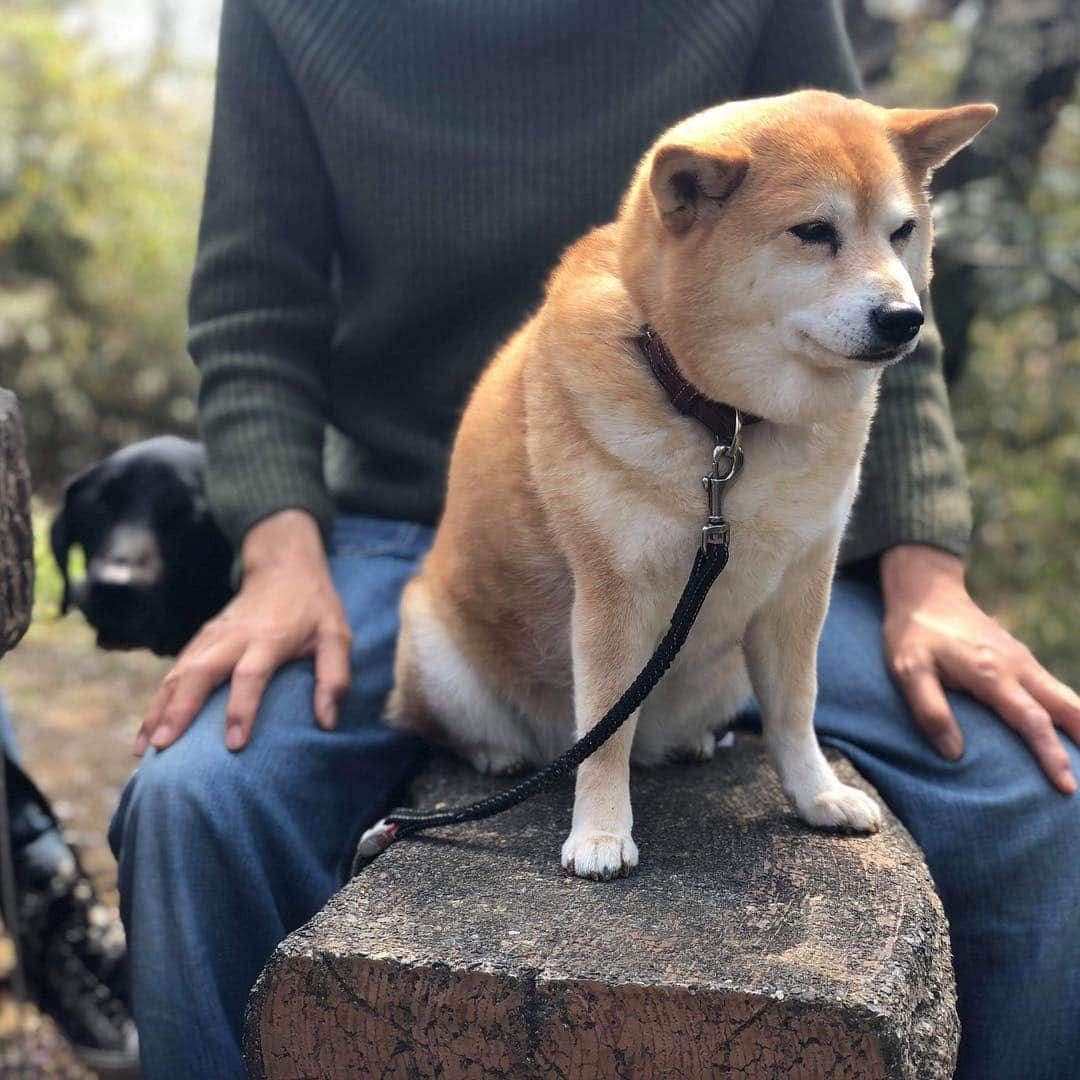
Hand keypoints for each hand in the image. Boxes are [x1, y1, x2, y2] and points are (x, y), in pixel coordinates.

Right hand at [135, 510, 351, 754]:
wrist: (284, 567)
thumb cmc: (314, 608)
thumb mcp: (337, 636)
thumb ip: (334, 677)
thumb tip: (328, 722)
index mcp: (269, 638)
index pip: (251, 675)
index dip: (242, 708)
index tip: (233, 745)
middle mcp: (234, 637)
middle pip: (201, 672)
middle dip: (180, 711)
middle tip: (164, 747)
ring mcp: (213, 636)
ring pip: (179, 673)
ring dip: (158, 710)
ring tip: (145, 750)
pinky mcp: (201, 639)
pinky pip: (173, 671)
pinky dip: (157, 701)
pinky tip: (146, 730)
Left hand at [881, 544, 1079, 793]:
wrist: (925, 593)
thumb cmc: (913, 634)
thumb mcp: (908, 670)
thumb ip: (929, 710)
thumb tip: (954, 753)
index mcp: (992, 674)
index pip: (1032, 720)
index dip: (1051, 754)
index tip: (1065, 785)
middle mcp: (1017, 666)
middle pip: (1066, 707)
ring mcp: (1022, 660)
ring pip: (1064, 696)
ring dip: (1078, 726)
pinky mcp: (1019, 658)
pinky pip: (1051, 688)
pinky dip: (1065, 711)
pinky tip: (1063, 730)